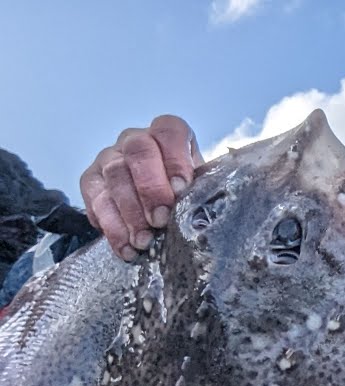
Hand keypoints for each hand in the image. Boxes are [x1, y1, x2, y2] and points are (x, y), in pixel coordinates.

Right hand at [80, 115, 203, 261]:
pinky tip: (126, 246)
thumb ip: (203, 190)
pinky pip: (94, 199)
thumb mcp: (201, 187)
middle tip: (160, 220)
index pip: (169, 132)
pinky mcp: (91, 181)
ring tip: (144, 241)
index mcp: (168, 134)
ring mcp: (109, 158)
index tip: (181, 190)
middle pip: (138, 151)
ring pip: (114, 176)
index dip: (175, 160)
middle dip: (150, 188)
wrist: (159, 207)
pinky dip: (111, 226)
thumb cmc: (185, 194)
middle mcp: (135, 139)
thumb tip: (203, 211)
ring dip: (130, 213)